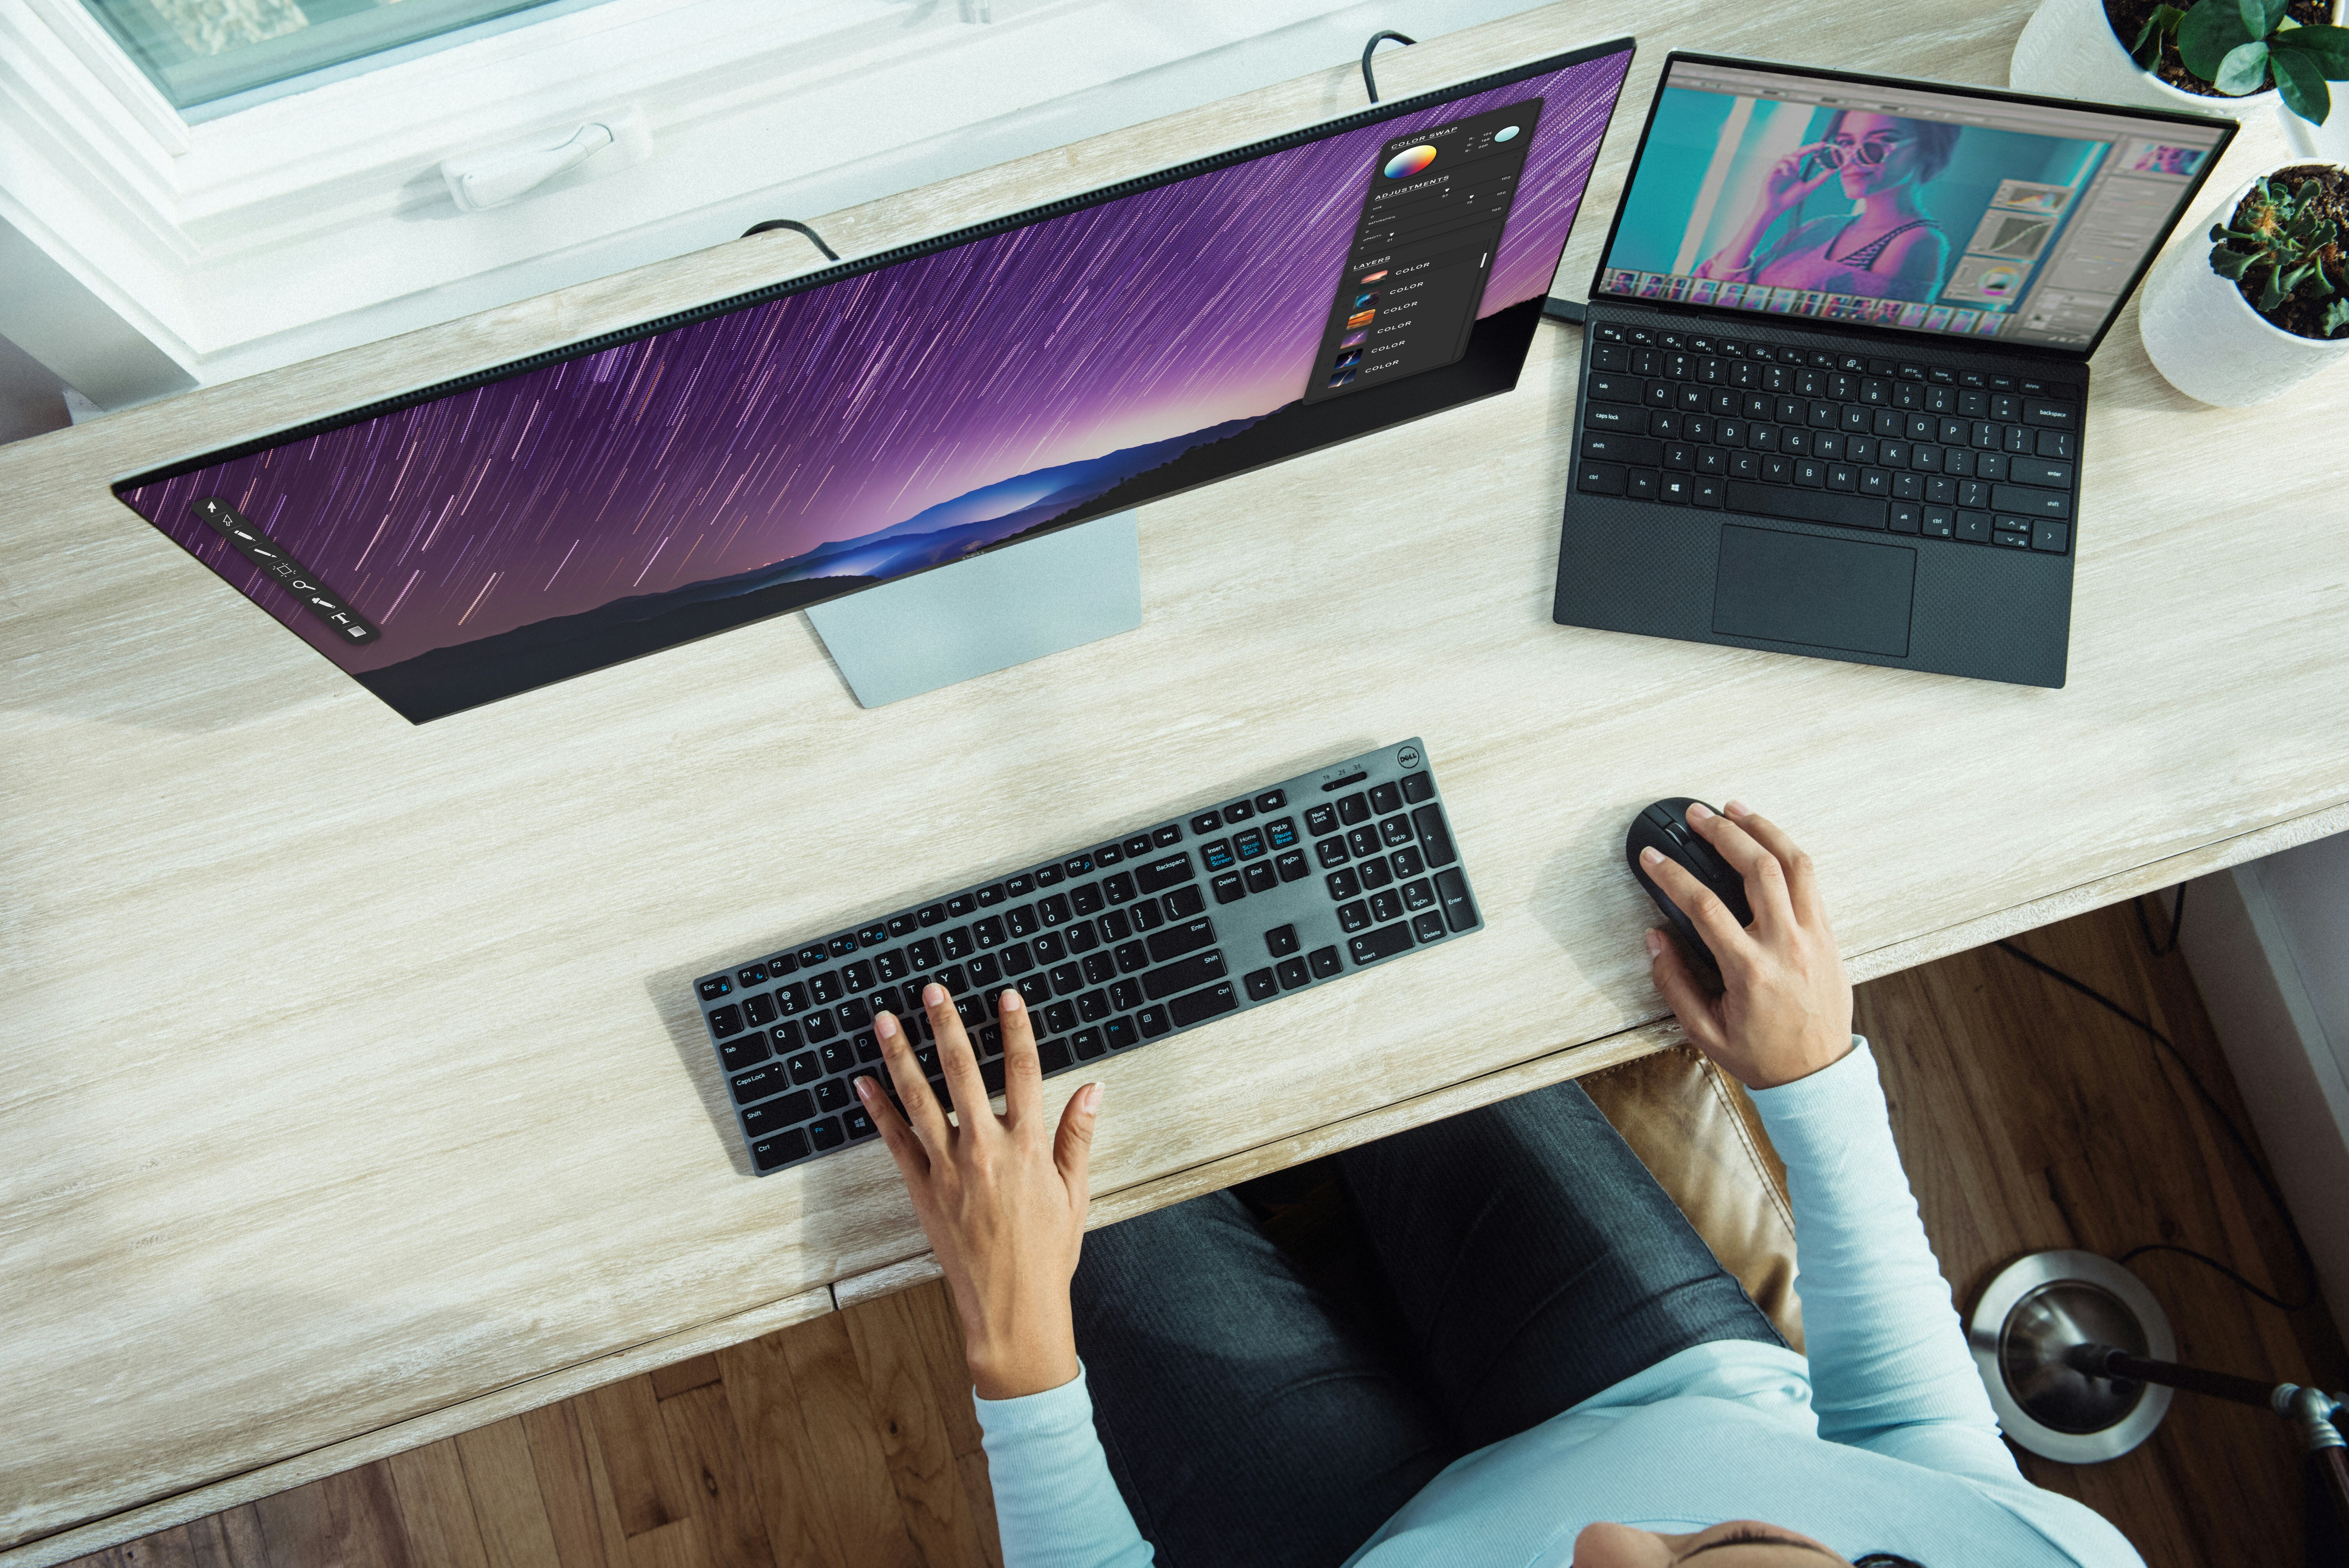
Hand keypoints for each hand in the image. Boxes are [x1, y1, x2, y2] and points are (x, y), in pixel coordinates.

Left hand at [859, 984, 1101, 1399]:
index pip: (1023, 1072)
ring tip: (884, 1021)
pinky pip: (896, 1141)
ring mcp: (949, 1170)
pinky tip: (863, 1082)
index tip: (1007, 997)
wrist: (1011, 1309)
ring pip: (920, 1099)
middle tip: (933, 991)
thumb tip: (1092, 1090)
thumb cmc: (1047, 1254)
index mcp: (1028, 1147)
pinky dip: (878, 1110)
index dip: (1016, 1030)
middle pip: (963, 1073)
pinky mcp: (923, 1191)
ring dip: (901, 1055)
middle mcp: (985, 1150)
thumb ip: (1078, 1136)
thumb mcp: (1075, 1193)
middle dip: (948, 1026)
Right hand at [1639, 801, 1852, 1090]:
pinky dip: (1788, 852)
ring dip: (1764, 830)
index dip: (1673, 875)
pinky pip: (1812, 880)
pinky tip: (1768, 840)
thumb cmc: (1761, 1054)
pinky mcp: (1829, 935)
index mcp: (1750, 971)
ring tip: (1738, 810)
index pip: (1704, 906)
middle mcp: (1787, 946)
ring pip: (1794, 864)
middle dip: (1723, 833)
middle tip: (1698, 816)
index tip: (1653, 858)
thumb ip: (1674, 982)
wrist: (1817, 1075)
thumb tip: (1655, 939)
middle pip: (1758, 869)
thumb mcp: (1704, 1030)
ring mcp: (1814, 937)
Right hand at [1760, 143, 1837, 211]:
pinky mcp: (1772, 172)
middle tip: (1818, 146)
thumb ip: (1820, 179)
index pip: (1805, 154)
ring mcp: (1779, 168)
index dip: (1814, 148)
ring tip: (1797, 169)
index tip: (1823, 145)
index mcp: (1795, 169)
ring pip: (1788, 156)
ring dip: (1795, 160)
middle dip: (1809, 148)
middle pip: (1798, 151)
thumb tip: (1832, 170)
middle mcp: (1788, 166)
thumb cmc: (1788, 199)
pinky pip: (1780, 164)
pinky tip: (1788, 175)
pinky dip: (1786, 167)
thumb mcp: (1807, 188)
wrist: (1775, 207)